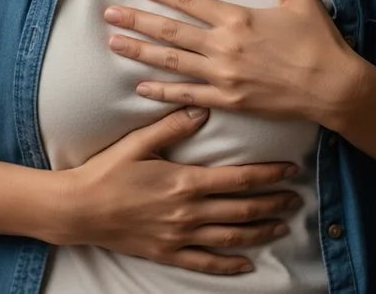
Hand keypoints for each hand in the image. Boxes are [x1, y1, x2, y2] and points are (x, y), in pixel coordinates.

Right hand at [57, 107, 302, 275]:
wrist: (79, 209)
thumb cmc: (107, 171)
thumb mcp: (138, 142)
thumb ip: (172, 127)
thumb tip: (203, 110)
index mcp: (185, 181)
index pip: (238, 178)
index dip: (268, 175)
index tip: (290, 170)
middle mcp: (188, 212)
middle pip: (243, 209)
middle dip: (273, 203)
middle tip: (296, 198)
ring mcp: (180, 236)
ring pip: (232, 237)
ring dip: (261, 231)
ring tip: (282, 225)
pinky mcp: (168, 254)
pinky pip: (205, 263)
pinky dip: (229, 265)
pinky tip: (248, 264)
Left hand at [104, 0, 367, 127]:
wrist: (334, 88)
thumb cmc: (319, 41)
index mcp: (237, 18)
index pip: (188, 1)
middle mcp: (223, 47)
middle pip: (169, 32)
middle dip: (136, 21)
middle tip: (109, 13)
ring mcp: (222, 76)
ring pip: (171, 62)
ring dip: (139, 52)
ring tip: (113, 43)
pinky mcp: (228, 101)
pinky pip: (187, 96)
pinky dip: (162, 92)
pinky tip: (140, 86)